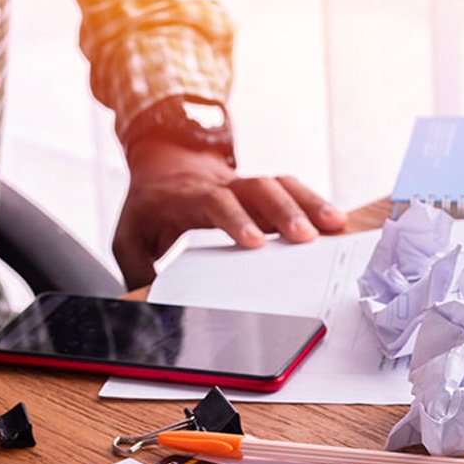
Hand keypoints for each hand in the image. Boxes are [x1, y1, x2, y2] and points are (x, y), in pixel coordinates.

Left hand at [113, 138, 346, 288]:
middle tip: (307, 237)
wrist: (166, 161)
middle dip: (284, 211)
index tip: (256, 242)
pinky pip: (292, 189)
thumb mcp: (129, 236)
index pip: (214, 203)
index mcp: (187, 196)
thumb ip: (137, 269)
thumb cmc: (150, 206)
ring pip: (280, 184)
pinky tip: (335, 220)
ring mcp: (246, 184)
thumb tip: (152, 303)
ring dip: (309, 203)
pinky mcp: (263, 190)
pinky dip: (314, 202)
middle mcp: (221, 184)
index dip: (236, 220)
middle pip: (257, 188)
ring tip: (335, 226)